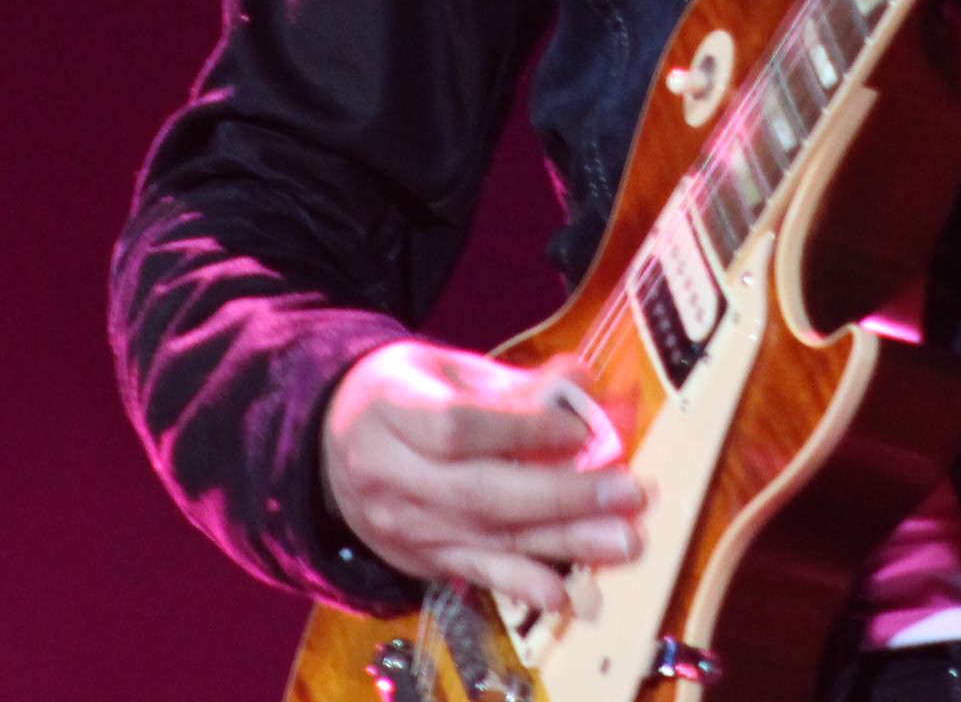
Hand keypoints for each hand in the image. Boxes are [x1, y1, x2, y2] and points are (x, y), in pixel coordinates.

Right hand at [321, 340, 641, 610]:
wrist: (333, 442)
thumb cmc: (404, 393)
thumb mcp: (447, 368)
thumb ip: (514, 382)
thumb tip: (584, 379)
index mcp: (392, 409)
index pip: (458, 426)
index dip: (523, 431)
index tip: (582, 430)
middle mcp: (389, 473)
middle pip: (480, 491)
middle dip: (563, 495)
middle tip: (628, 491)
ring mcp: (402, 525)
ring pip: (487, 537)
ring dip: (562, 542)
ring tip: (621, 540)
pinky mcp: (418, 559)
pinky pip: (474, 573)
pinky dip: (519, 583)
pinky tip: (561, 592)